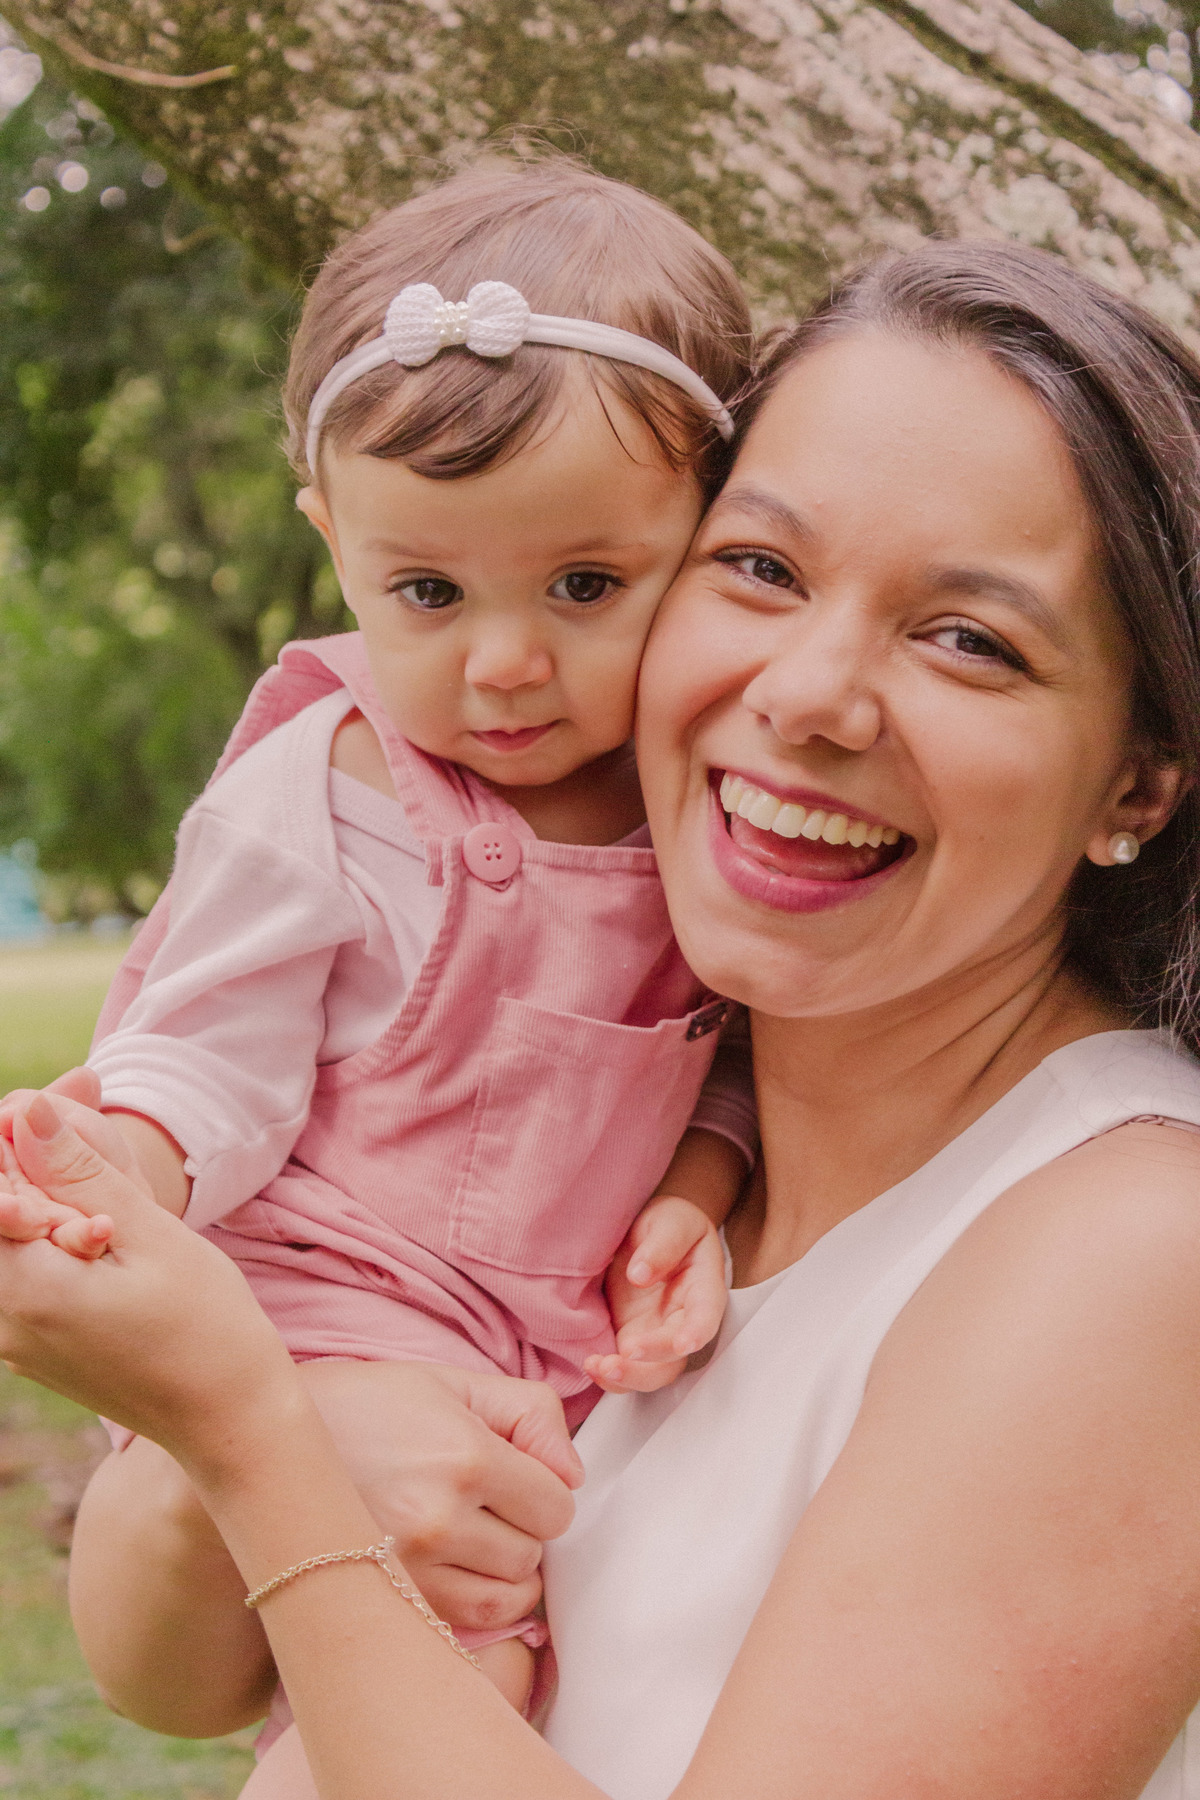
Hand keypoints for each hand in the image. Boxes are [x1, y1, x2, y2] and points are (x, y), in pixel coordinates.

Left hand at [0, 1093, 302, 1474]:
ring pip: (6, 1243)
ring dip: (40, 1201)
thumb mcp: (150, 1234)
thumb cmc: (205, 1324)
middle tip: (73, 1134)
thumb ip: (80, 1172)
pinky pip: (19, 1275)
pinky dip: (47, 1237)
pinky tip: (99, 1231)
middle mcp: (1, 1320)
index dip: (12, 1144)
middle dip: (25, 1169)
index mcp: (25, 1289)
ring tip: (103, 1196)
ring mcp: (12, 1340)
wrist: (228, 1417)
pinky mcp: (30, 1348)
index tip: (52, 1116)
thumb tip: (26, 1110)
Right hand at [298, 1360, 581, 1630]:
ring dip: (498, 1574)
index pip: (557, 1506)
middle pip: (532, 1557)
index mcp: (465, 1457)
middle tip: (483, 1505)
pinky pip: (463, 1626)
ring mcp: (407, 1570)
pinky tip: (448, 1568)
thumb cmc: (370, 1405)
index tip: (516, 1478)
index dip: (545, 1491)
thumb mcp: (454, 1383)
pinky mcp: (383, 1601)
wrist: (273, 1445)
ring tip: (466, 1538)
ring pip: (504, 1600)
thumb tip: (572, 1475)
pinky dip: (469, 1604)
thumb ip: (531, 1414)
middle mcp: (438, 1519)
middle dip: (520, 1532)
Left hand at [585, 1194, 727, 1393]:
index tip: (682, 1344)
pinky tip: (591, 1365)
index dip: (697, 1332)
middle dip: (653, 1361)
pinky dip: (610, 1375)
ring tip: (599, 1366)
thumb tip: (642, 1274)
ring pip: (654, 1372)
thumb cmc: (667, 1223)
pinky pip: (627, 1369)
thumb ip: (663, 1243)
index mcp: (703, 1287)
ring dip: (630, 1377)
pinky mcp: (632, 1340)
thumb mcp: (671, 1219)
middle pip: (678, 1354)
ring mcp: (658, 1334)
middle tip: (625, 1353)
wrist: (644, 1231)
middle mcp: (684, 1319)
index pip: (706, 1314)